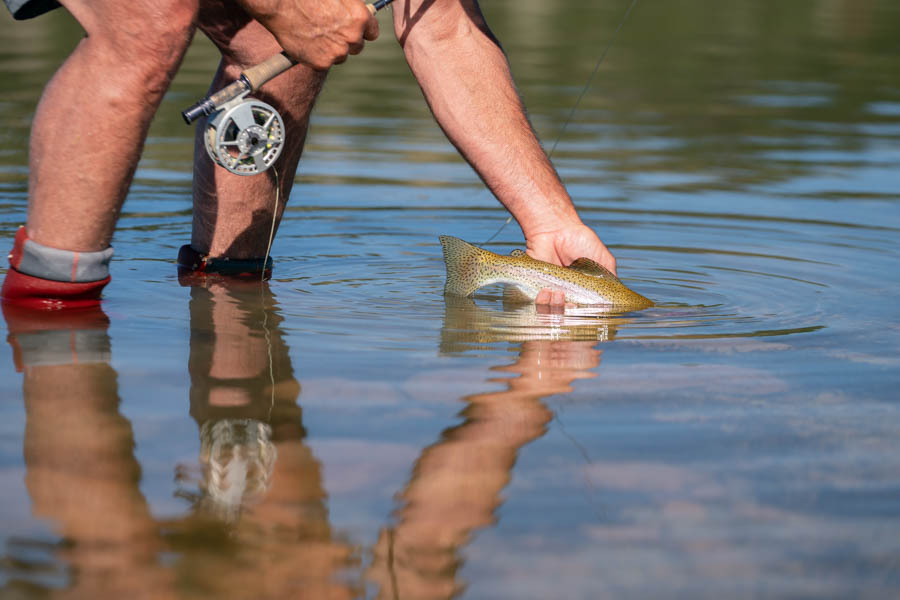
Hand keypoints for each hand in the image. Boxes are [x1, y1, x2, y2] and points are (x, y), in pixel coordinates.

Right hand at [237, 0, 378, 69]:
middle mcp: (353, 37)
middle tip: (328, 31)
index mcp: (360, 18)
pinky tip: (306, 42)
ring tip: (314, 34)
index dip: (361, 30)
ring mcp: (338, 52)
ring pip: (340, 56)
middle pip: (357, 46)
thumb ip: (350, 6)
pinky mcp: (322, 64)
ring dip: (331, 49)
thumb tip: (358, 12)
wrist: (281, 4)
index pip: (372, 32)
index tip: (352, 28)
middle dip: (346, 41)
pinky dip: (316, 56)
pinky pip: (324, 63)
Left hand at [525, 223, 616, 305]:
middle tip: (573, 304)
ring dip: (556, 307)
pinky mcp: (535, 289)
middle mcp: (569, 296)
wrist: (556, 230)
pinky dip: (543, 301)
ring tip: (559, 293)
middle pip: (569, 317)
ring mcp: (552, 294)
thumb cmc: (581, 242)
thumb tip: (616, 302)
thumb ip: (610, 281)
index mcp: (585, 291)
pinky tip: (547, 290)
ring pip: (553, 313)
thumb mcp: (604, 261)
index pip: (586, 311)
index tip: (589, 311)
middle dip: (571, 314)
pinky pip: (538, 304)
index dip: (588, 314)